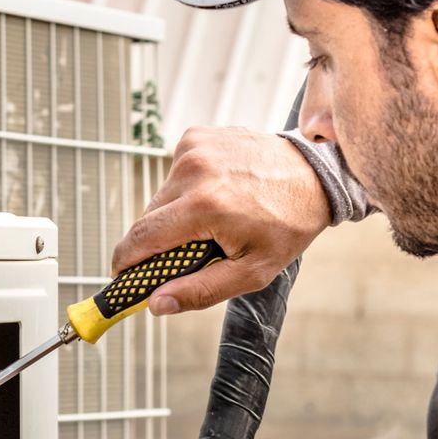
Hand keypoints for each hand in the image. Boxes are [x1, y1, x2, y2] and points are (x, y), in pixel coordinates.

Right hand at [113, 129, 331, 313]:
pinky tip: (216, 190)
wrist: (314, 176)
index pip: (142, 237)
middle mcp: (194, 170)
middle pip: (149, 217)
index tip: (122, 275)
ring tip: (212, 217)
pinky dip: (187, 187)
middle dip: (158, 240)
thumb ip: (201, 290)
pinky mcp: (197, 135)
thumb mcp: (253, 271)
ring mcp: (194, 147)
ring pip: (161, 195)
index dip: (126, 261)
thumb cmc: (288, 224)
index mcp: (206, 206)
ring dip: (175, 212)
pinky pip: (175, 173)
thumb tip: (156, 303)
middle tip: (185, 252)